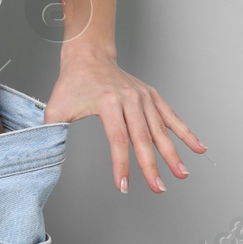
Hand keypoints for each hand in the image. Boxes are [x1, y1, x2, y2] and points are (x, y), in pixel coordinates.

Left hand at [43, 46, 204, 193]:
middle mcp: (130, 99)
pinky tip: (198, 148)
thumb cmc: (73, 82)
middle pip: (143, 137)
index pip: (117, 139)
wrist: (89, 55)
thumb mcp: (57, 106)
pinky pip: (171, 116)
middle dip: (151, 165)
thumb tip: (44, 154)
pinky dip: (185, 132)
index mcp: (108, 102)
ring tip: (182, 174)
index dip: (121, 164)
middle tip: (159, 188)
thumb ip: (50, 131)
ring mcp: (143, 97)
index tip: (124, 185)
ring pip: (160, 129)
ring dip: (173, 153)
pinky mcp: (151, 96)